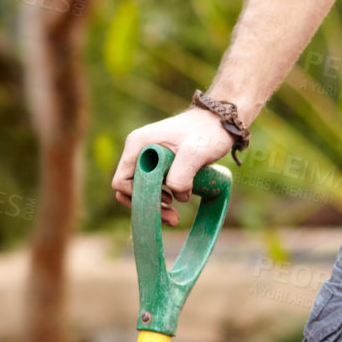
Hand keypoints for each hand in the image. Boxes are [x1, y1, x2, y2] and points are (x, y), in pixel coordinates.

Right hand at [111, 109, 236, 226]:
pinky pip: (154, 187)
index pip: (122, 181)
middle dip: (148, 206)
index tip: (165, 200)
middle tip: (173, 219)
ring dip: (156, 206)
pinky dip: (164, 199)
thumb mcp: (196, 152)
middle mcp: (138, 151)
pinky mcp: (160, 164)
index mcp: (138, 144)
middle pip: (130, 189)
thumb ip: (182, 173)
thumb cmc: (207, 132)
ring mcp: (148, 158)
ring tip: (176, 216)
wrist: (220, 122)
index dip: (139, 197)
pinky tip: (179, 200)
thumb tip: (174, 194)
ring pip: (142, 190)